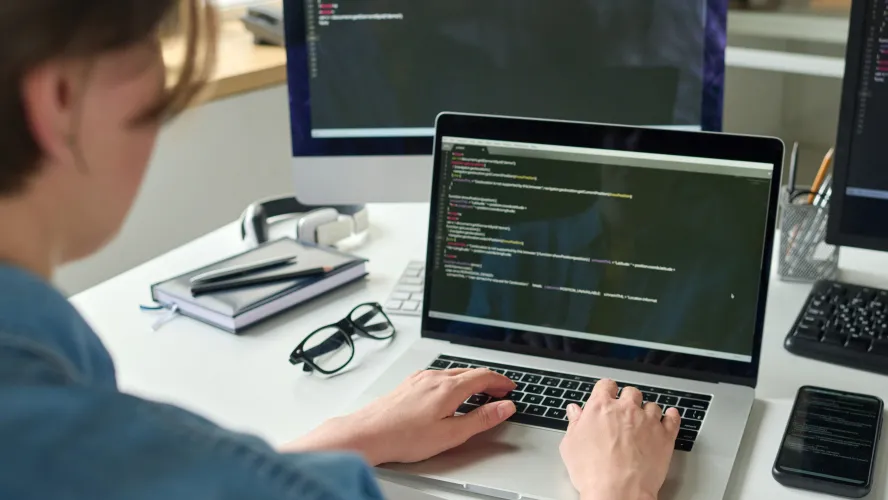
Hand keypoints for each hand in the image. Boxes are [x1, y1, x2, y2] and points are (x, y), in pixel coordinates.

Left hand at [286, 368, 516, 464]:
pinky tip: (449, 393)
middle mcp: (434, 377)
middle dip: (488, 380)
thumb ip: (480, 419)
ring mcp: (420, 378)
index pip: (483, 376)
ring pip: (453, 373)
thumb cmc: (404, 437)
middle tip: (500, 391)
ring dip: (470, 380)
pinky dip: (453, 381)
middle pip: (469, 372)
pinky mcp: (409, 383)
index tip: (510, 388)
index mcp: (448, 388)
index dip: (501, 381)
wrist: (368, 433)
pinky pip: (438, 376)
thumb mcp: (451, 434)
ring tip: (479, 393)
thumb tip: (504, 408)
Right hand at [559, 379, 679, 499]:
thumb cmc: (593, 472)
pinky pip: (673, 418)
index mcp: (601, 408)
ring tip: (644, 422)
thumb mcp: (570, 446)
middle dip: (628, 400)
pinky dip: (672, 416)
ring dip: (648, 411)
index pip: (606, 386)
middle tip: (625, 411)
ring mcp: (647, 421)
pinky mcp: (664, 436)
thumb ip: (574, 424)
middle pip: (631, 393)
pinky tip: (670, 416)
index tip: (608, 394)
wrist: (617, 491)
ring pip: (652, 405)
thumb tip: (575, 412)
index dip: (606, 389)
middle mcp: (626, 410)